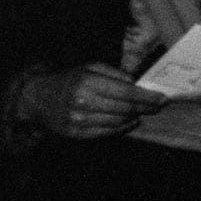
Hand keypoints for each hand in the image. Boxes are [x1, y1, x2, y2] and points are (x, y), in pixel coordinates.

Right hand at [16, 62, 165, 139]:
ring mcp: (79, 120)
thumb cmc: (70, 79)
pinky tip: (131, 121)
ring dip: (135, 116)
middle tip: (158, 105)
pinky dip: (123, 127)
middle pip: (125, 108)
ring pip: (118, 121)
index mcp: (88, 82)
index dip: (147, 96)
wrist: (38, 98)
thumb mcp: (90, 67)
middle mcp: (83, 102)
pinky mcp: (76, 133)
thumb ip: (114, 73)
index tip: (162, 97)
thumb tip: (137, 83)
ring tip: (144, 111)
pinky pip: (106, 132)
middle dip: (146, 107)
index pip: (126, 92)